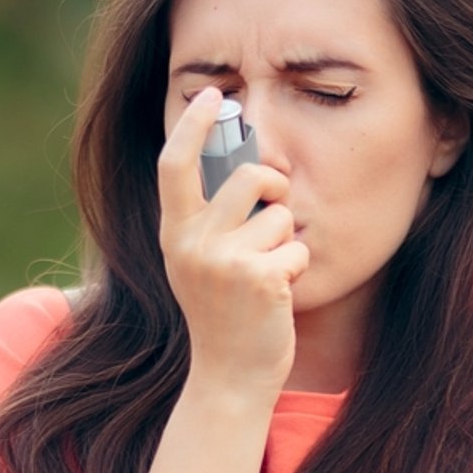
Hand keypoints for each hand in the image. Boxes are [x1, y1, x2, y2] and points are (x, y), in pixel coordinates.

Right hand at [158, 88, 308, 394]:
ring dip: (286, 241)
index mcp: (174, 233)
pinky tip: (279, 297)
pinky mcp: (259, 278)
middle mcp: (191, 242)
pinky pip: (297, 247)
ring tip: (268, 274)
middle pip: (250, 176)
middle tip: (275, 215)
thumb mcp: (199, 262)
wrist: (229, 376)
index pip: (175, 164)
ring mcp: (223, 261)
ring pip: (281, 214)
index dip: (194, 125)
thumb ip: (210, 218)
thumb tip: (248, 163)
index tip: (214, 95)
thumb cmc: (223, 313)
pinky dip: (297, 269)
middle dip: (275, 189)